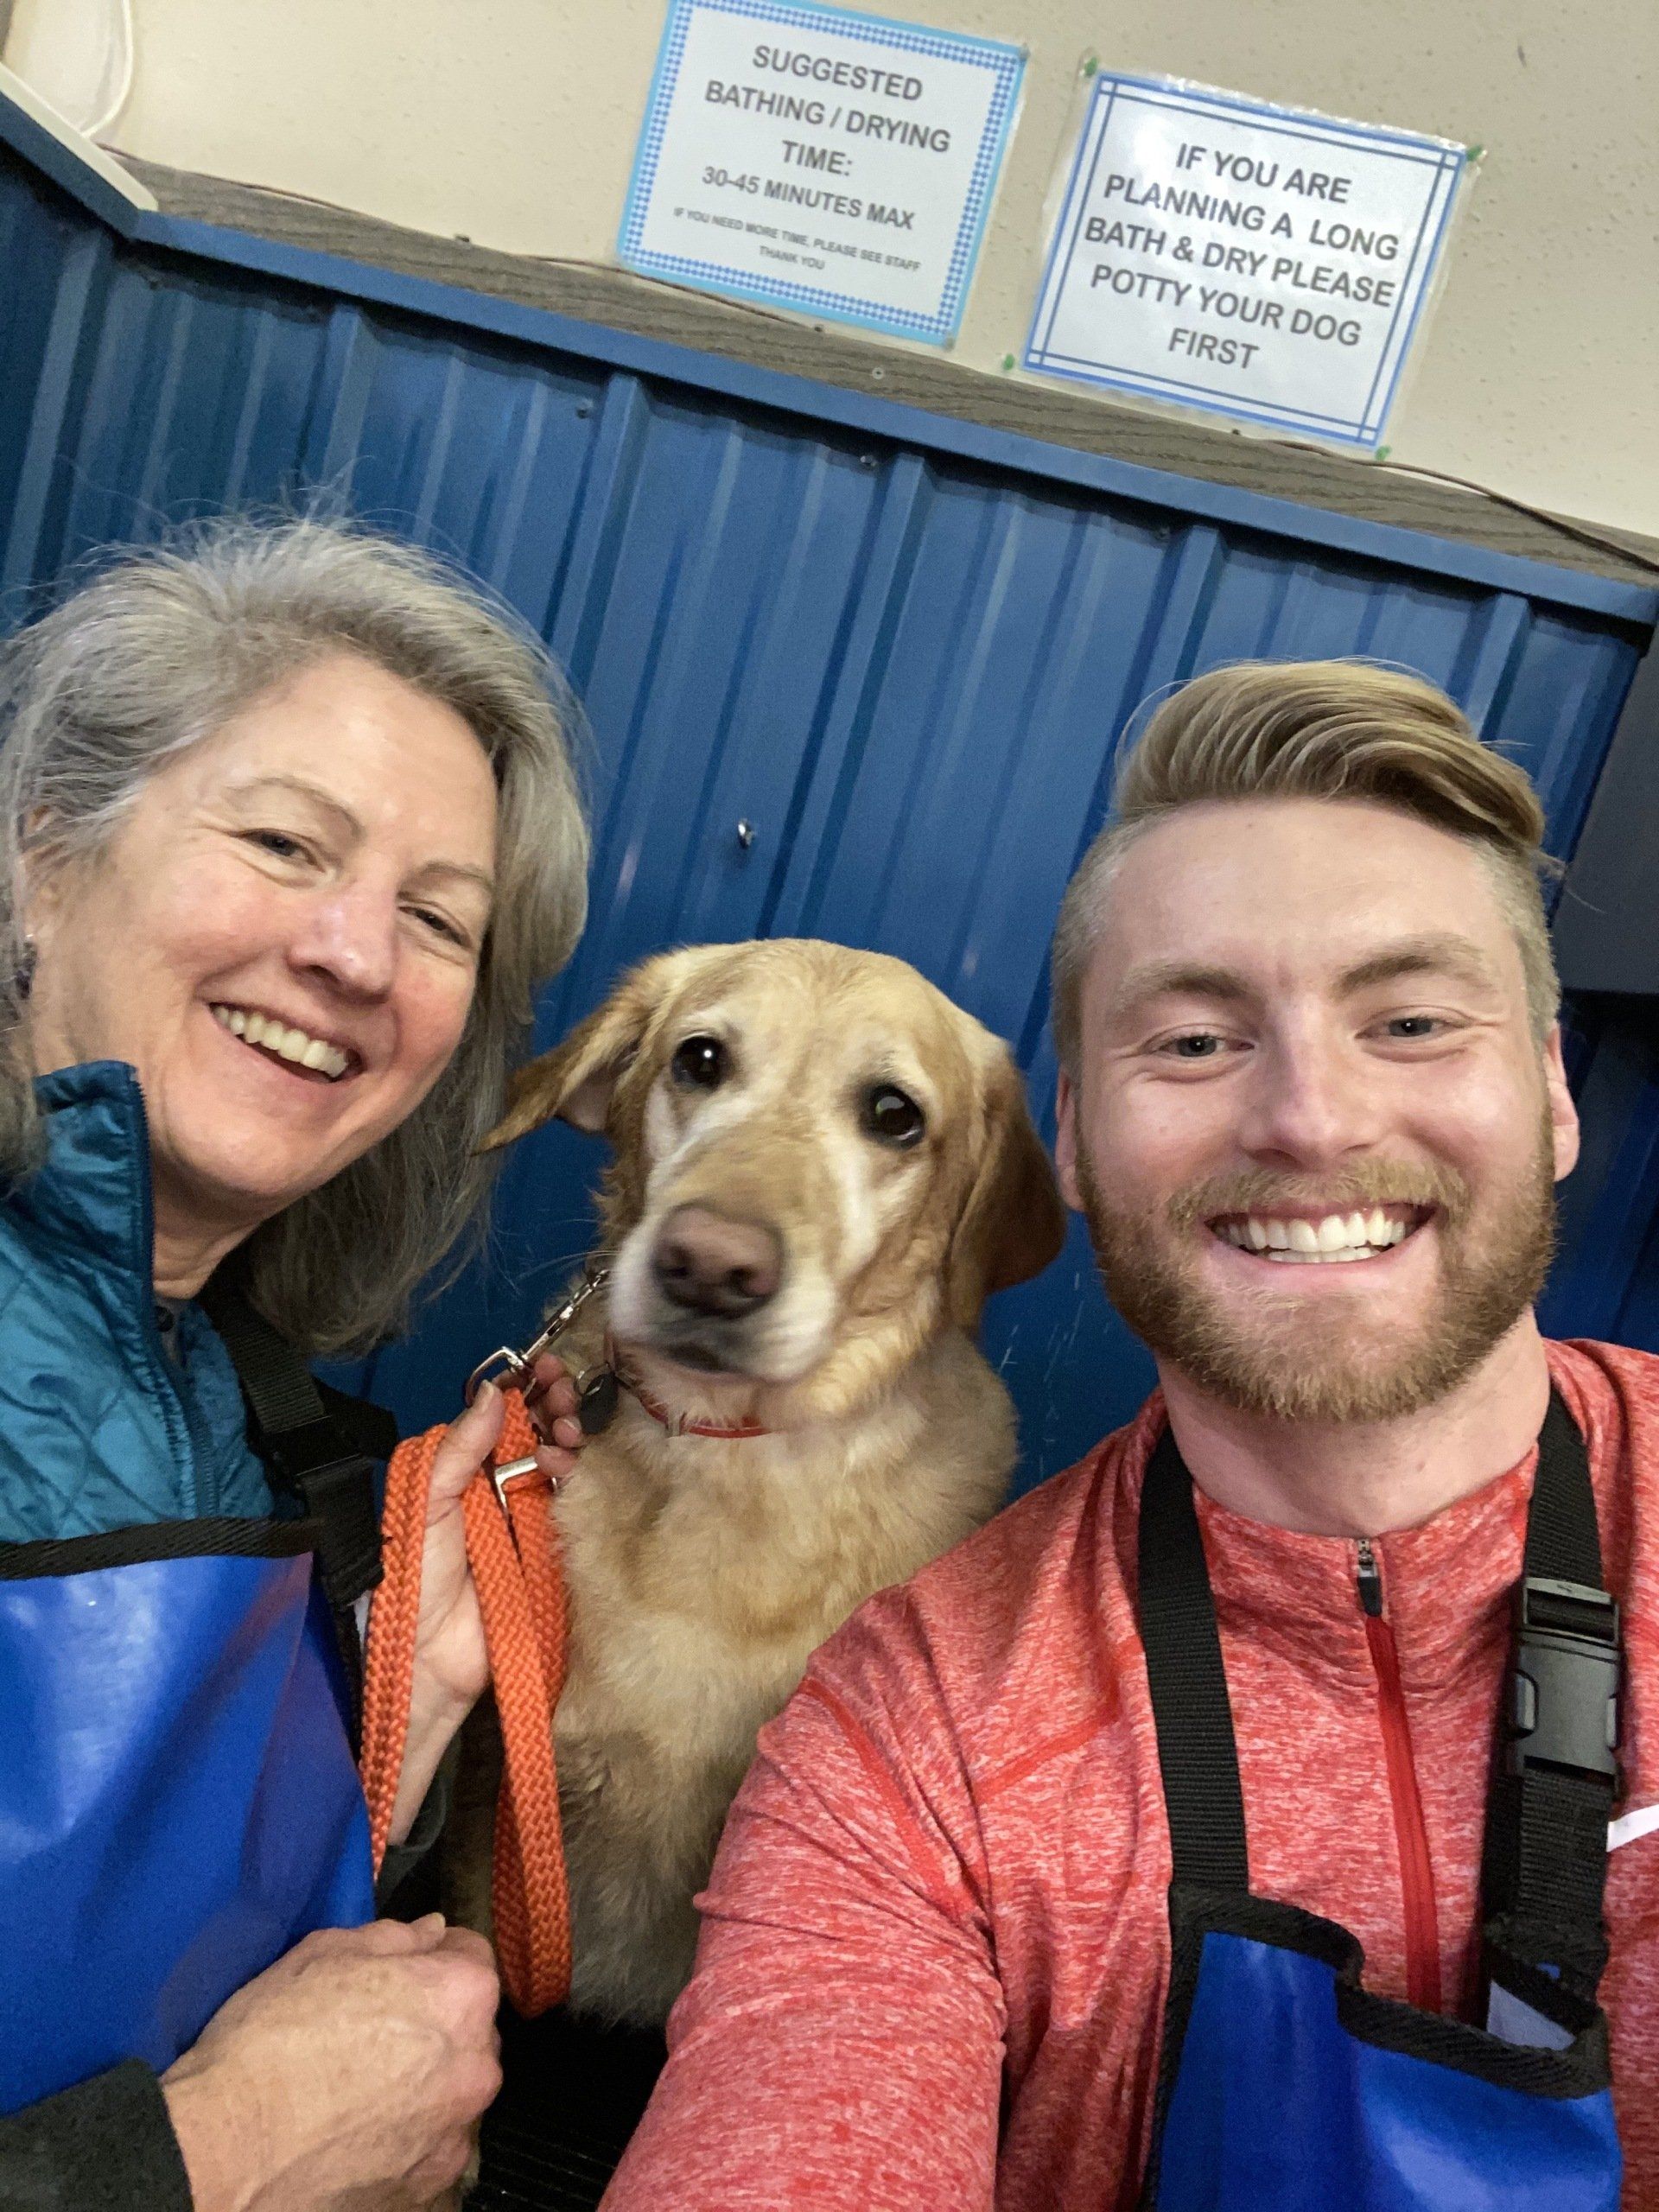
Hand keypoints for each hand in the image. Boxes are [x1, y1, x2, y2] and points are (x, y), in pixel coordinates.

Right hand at [162, 1915, 500, 2211]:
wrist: (228, 2147)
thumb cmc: (271, 2038)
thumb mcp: (325, 1953)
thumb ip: (394, 1938)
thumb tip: (431, 1934)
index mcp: (461, 1996)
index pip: (472, 1958)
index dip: (434, 1959)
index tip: (403, 1973)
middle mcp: (476, 2065)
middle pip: (468, 2032)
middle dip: (435, 2027)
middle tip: (372, 2038)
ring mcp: (456, 2135)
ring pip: (453, 2095)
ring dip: (425, 2089)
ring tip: (360, 2097)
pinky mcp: (430, 2190)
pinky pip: (432, 2153)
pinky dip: (408, 2145)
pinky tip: (359, 2141)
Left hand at [390, 1357, 583, 1842]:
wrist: (433, 1658)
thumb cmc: (418, 1578)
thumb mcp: (427, 1505)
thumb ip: (458, 1450)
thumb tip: (492, 1392)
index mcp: (461, 1474)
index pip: (498, 1418)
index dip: (524, 1390)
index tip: (544, 1367)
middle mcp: (497, 1487)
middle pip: (535, 1432)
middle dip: (553, 1404)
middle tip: (563, 1390)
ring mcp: (529, 1516)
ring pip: (559, 1459)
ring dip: (568, 1433)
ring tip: (565, 1429)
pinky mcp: (555, 1546)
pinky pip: (572, 1501)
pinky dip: (576, 1475)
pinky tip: (568, 1462)